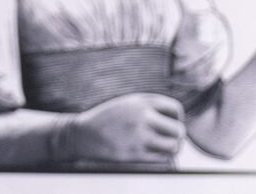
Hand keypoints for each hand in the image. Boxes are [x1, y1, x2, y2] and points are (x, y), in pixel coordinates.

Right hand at [64, 93, 185, 162]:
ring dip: (172, 148)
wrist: (82, 134)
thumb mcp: (126, 103)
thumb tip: (177, 119)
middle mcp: (142, 117)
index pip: (175, 109)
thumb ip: (149, 106)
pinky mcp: (135, 154)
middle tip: (169, 139)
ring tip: (164, 148)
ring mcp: (139, 136)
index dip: (176, 118)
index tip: (168, 123)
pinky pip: (163, 159)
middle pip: (178, 130)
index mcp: (141, 102)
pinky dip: (163, 158)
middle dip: (177, 136)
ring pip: (174, 146)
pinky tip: (154, 154)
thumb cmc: (107, 119)